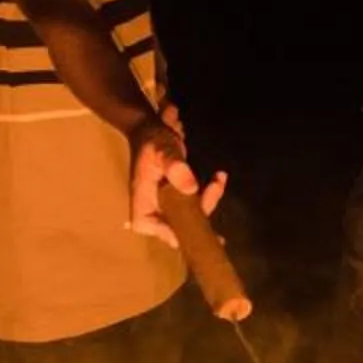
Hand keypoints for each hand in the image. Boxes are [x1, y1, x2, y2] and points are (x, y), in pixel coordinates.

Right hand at [131, 103, 226, 246]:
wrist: (151, 127)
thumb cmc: (152, 140)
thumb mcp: (162, 150)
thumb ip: (174, 167)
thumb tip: (191, 188)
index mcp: (142, 202)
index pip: (152, 229)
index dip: (173, 235)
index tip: (197, 228)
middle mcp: (153, 208)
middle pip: (177, 226)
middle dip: (201, 220)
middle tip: (220, 226)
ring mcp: (166, 204)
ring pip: (191, 215)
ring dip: (209, 201)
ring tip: (219, 180)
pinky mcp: (178, 197)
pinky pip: (196, 204)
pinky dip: (209, 194)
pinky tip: (219, 178)